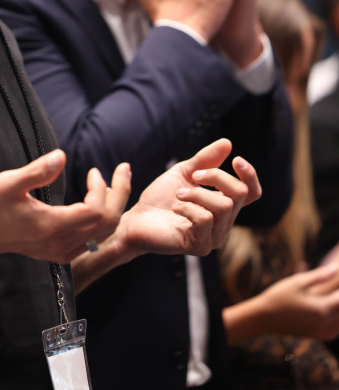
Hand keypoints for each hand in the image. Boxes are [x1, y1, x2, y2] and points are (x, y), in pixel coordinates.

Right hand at [0, 150, 131, 263]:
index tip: (93, 171)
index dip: (101, 189)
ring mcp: (64, 252)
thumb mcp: (8, 183)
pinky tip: (100, 198)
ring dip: (115, 205)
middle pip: (108, 223)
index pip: (95, 212)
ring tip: (114, 181)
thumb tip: (62, 156)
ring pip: (105, 233)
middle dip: (121, 193)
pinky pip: (95, 239)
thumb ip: (36, 171)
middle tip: (124, 169)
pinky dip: (105, 218)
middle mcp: (61, 244)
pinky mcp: (64, 254)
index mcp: (51, 226)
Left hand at [115, 138, 260, 259]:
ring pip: (223, 206)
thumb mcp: (185, 172)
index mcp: (223, 204)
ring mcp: (213, 237)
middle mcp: (223, 223)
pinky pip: (205, 220)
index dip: (250, 176)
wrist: (137, 218)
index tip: (236, 160)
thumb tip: (227, 143)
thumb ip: (206, 160)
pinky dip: (188, 208)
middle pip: (239, 193)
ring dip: (197, 193)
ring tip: (178, 194)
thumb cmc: (161, 197)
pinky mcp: (199, 247)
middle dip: (216, 177)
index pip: (252, 193)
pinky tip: (175, 208)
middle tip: (194, 176)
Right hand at [225, 264, 338, 343]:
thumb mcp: (298, 282)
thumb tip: (336, 268)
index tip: (338, 278)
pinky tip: (332, 315)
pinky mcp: (315, 336)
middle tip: (334, 291)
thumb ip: (319, 276)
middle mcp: (324, 323)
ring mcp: (320, 331)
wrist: (264, 318)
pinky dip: (337, 323)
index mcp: (322, 308)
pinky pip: (334, 331)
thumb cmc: (279, 296)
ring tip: (333, 299)